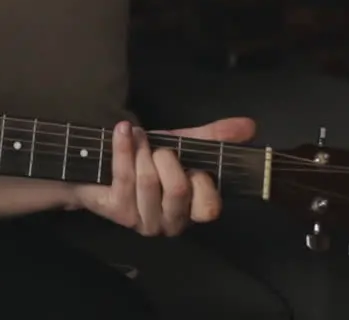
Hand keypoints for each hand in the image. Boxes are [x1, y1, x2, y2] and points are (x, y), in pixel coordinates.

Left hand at [71, 117, 256, 236]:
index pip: (209, 209)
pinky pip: (124, 175)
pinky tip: (124, 131)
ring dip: (142, 151)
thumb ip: (213, 137)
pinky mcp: (117, 212)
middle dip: (166, 158)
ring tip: (137, 137)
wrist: (99, 166)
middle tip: (157, 148)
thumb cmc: (146, 160)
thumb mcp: (181, 146)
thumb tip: (249, 125)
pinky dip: (124, 147)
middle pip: (178, 189)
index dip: (202, 181)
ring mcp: (143, 220)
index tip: (191, 162)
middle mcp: (170, 222)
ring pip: (149, 181)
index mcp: (192, 211)